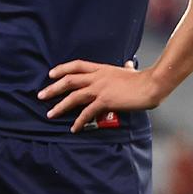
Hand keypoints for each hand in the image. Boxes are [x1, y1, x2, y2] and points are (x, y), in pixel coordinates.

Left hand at [39, 60, 164, 133]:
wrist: (151, 85)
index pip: (77, 65)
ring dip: (60, 106)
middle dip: (53, 88)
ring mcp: (100, 88)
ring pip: (73, 96)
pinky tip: (74, 128)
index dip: (62, 69)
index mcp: (102, 68)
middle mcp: (98, 77)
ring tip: (50, 114)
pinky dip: (78, 121)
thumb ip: (127, 68)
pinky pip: (87, 112)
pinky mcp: (105, 101)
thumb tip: (129, 64)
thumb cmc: (143, 79)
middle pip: (69, 80)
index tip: (51, 74)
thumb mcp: (131, 70)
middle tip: (41, 95)